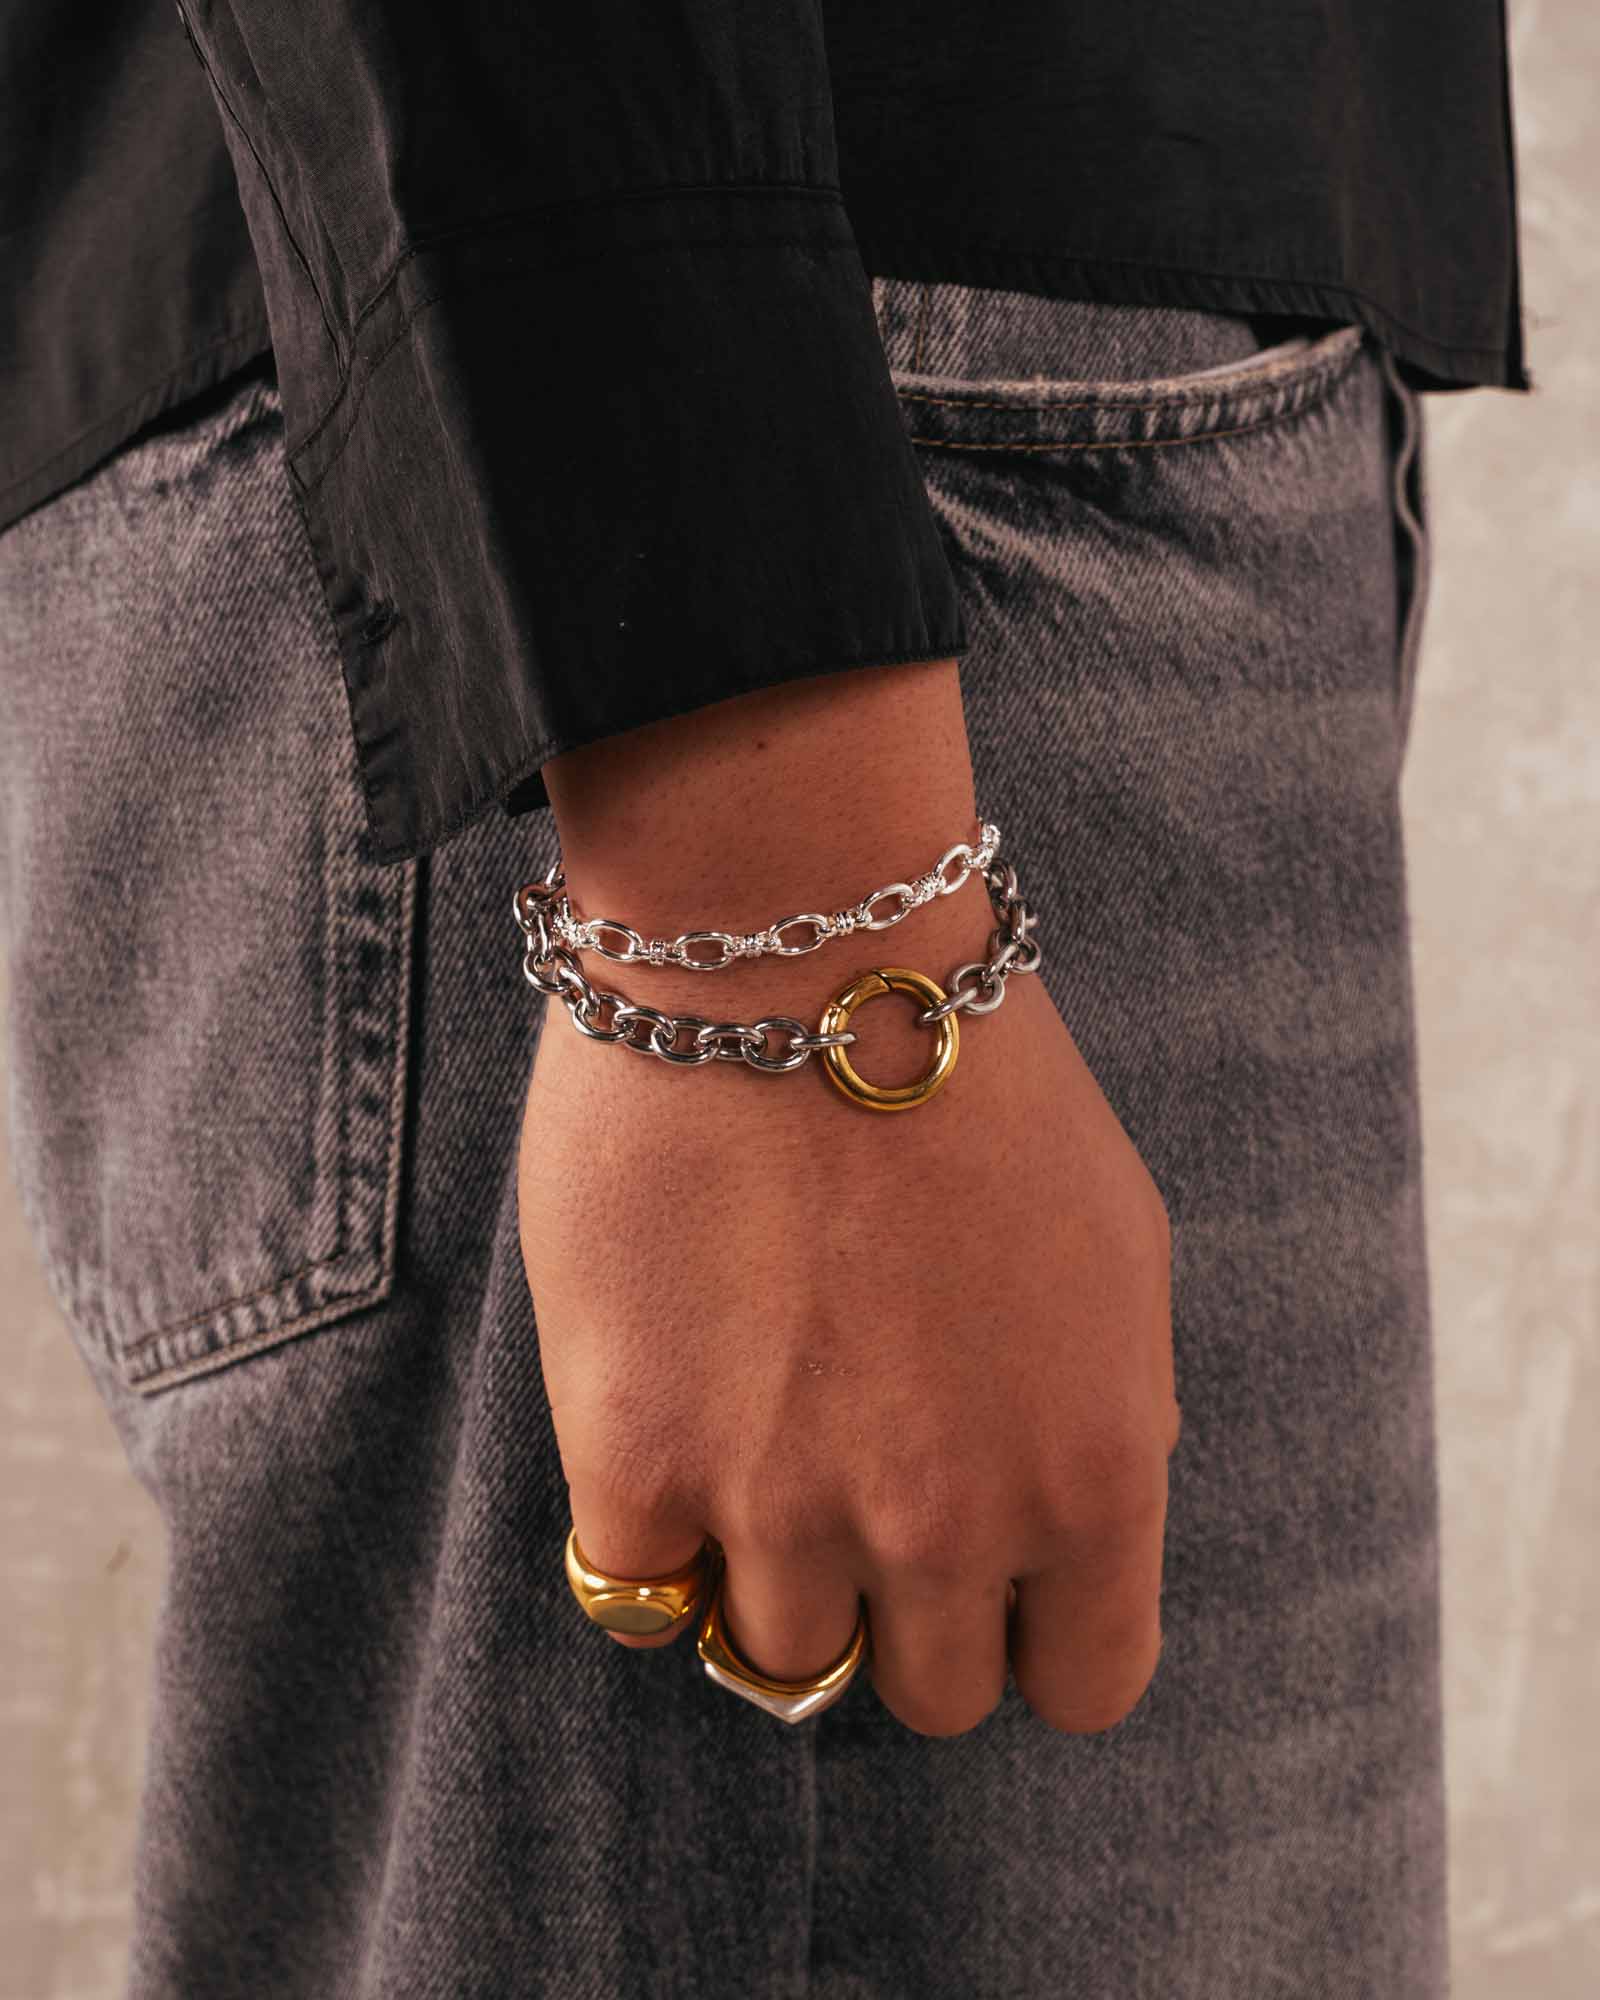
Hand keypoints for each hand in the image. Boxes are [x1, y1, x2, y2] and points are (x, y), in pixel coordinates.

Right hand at [517, 877, 1179, 1737]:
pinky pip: (638, 1593)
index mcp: (1094, 1474)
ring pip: (779, 1662)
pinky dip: (652, 1535)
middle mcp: (950, 1520)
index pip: (1088, 1680)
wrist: (800, 955)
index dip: (1039, 1636)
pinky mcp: (639, 1458)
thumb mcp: (1117, 1253)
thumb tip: (1058, 1516)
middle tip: (864, 1490)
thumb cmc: (970, 1075)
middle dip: (905, 1608)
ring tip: (755, 1442)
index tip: (994, 1580)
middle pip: (932, 1693)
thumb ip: (1102, 1417)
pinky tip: (665, 1428)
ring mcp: (787, 1503)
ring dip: (772, 1574)